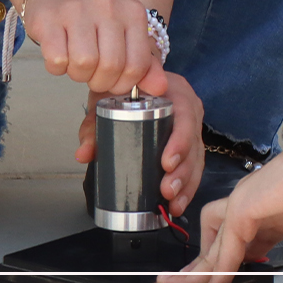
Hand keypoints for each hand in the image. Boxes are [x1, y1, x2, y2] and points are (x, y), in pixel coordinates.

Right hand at [17, 0, 164, 96]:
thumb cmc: (92, 17)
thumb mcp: (124, 34)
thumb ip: (144, 64)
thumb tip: (160, 88)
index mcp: (132, 11)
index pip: (137, 64)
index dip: (124, 84)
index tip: (113, 80)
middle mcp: (107, 6)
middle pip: (110, 66)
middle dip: (100, 82)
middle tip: (92, 74)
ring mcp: (76, 10)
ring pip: (84, 64)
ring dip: (78, 75)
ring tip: (76, 63)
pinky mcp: (48, 18)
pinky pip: (57, 60)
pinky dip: (57, 68)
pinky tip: (60, 55)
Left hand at [75, 70, 205, 215]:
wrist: (132, 78)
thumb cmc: (125, 87)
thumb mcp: (107, 98)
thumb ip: (94, 126)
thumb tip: (84, 154)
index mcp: (174, 92)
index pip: (184, 115)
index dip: (179, 141)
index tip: (166, 163)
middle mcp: (189, 108)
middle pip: (194, 142)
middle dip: (182, 171)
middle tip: (167, 190)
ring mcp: (192, 126)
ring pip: (197, 157)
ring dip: (187, 183)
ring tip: (173, 204)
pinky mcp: (190, 142)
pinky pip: (195, 165)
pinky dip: (187, 186)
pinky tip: (177, 203)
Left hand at [156, 132, 282, 282]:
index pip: (249, 241)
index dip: (237, 263)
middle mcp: (260, 208)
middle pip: (221, 242)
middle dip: (204, 268)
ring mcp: (248, 205)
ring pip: (212, 239)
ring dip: (198, 266)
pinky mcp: (243, 207)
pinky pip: (223, 246)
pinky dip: (216, 270)